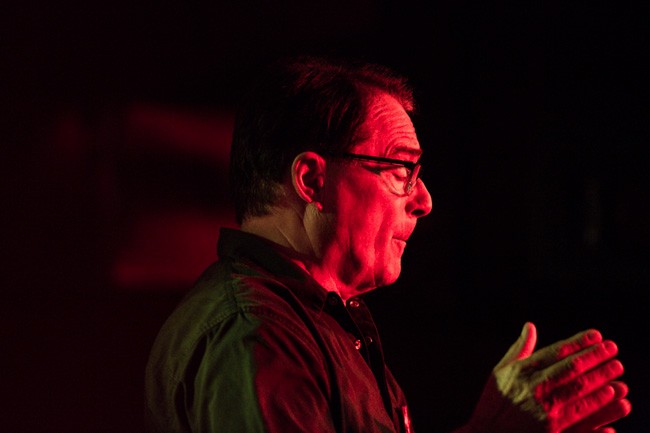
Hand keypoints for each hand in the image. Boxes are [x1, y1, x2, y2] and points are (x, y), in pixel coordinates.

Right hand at [461, 322, 631, 432]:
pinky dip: (598, 404)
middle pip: (571, 368)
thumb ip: (519, 349)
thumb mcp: (500, 371)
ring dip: (601, 377)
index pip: (556, 352)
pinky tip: (612, 395)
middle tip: (612, 348)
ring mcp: (543, 410)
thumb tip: (530, 326)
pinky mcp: (551, 430)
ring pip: (579, 389)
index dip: (578, 342)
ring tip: (616, 367)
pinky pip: (581, 415)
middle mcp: (533, 388)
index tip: (596, 335)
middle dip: (594, 356)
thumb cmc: (494, 401)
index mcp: (521, 371)